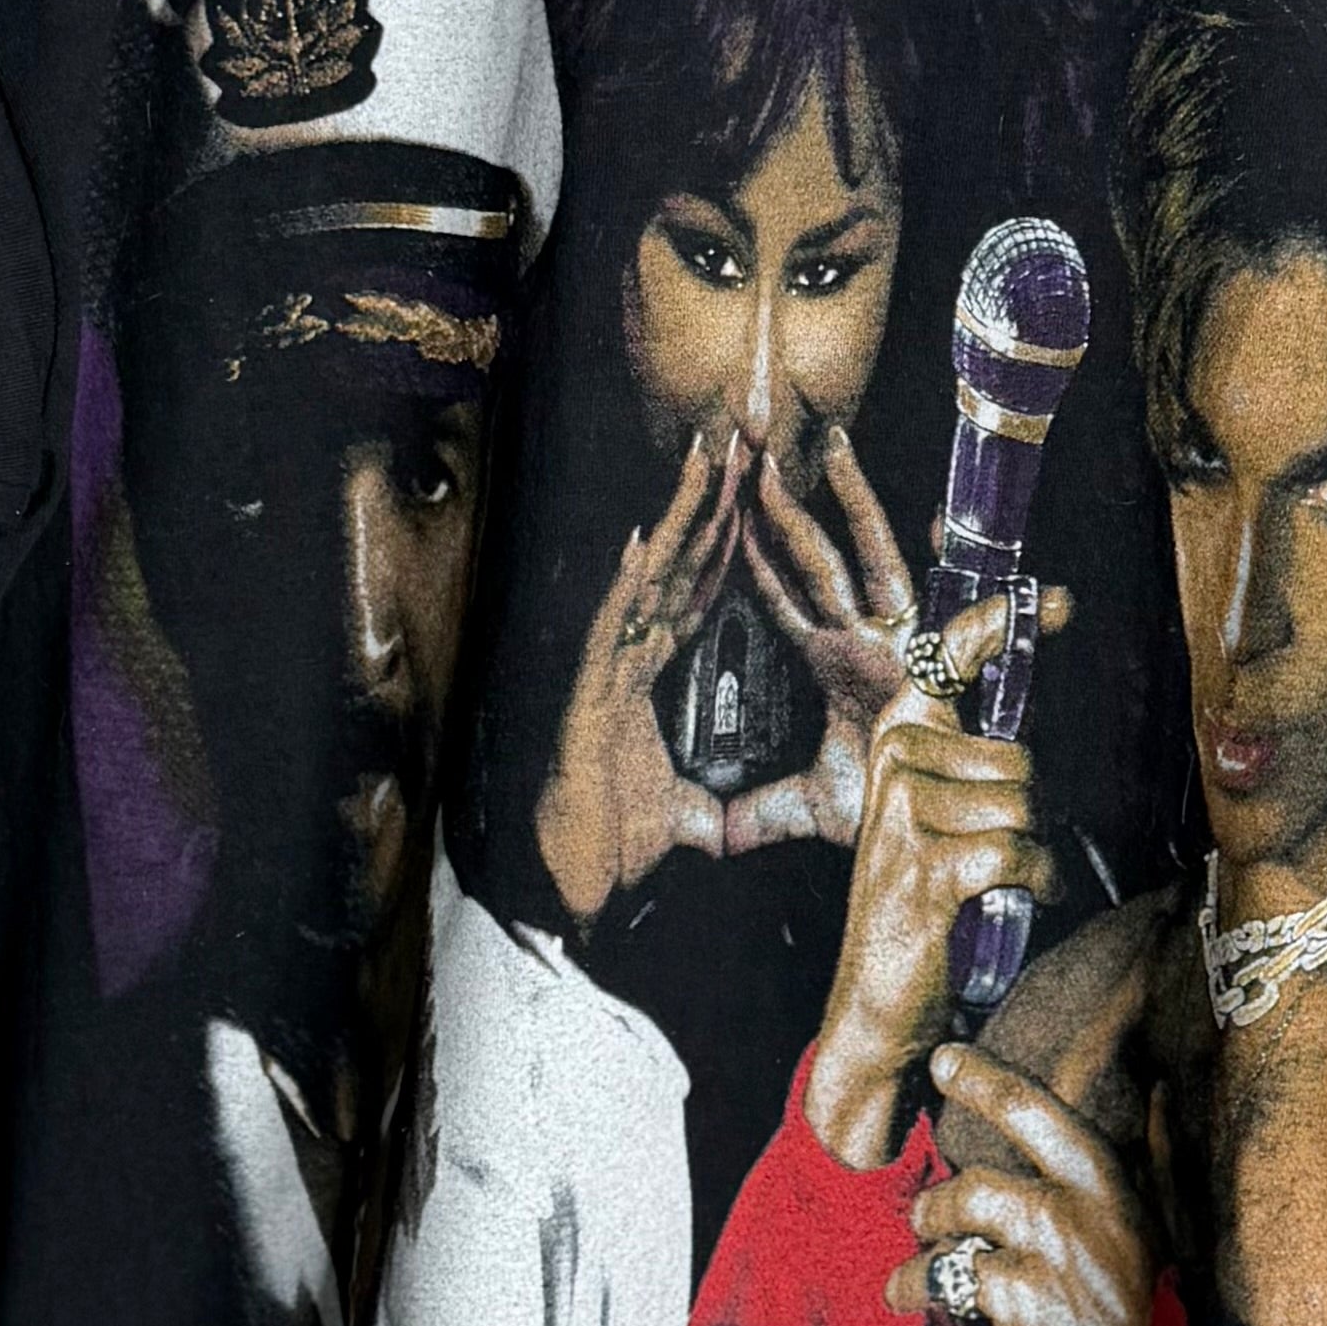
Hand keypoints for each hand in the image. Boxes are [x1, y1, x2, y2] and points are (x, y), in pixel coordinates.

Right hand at [535, 432, 736, 925]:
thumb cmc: (616, 844)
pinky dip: (626, 589)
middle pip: (676, 570)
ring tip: (703, 464)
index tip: (752, 499)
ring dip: (676, 522)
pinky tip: (645, 544)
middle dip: (706, 509)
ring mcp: (606, 672)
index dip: (724, 547)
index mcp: (646, 677)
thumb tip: (735, 828)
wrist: (574, 878)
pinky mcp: (590, 696)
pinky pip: (612, 633)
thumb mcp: (688, 819)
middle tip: (735, 447)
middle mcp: (626, 661)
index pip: (694, 598)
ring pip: (647, 583)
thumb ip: (713, 811)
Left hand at [727, 429, 1069, 856]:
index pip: (785, 598)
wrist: (936, 843)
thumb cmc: (887, 812)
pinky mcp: (942, 663)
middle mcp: (869, 642)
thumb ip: (764, 810)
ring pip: (871, 558)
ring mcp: (905, 644)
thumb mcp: (812, 808)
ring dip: (854, 503)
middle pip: (819, 560)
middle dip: (788, 509)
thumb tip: (717, 833)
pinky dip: (955, 571)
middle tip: (758, 455)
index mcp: (836, 664)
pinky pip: (955, 603)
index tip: (727, 512)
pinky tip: (945, 523)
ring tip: (832, 448)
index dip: (756, 557)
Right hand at [799, 589, 1051, 1166]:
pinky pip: (1018, 853)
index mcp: (897, 739)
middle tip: (994, 850)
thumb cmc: (923, 903)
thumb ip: (978, 758)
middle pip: (1016, 756)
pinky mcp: (925, 872)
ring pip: (1022, 807)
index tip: (1053, 596)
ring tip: (993, 881)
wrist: (875, 1005)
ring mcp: (904, 818)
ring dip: (1028, 851)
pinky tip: (1015, 897)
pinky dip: (1034, 883)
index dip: (1000, 622)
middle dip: (1029, 809)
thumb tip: (1031, 696)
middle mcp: (894, 764)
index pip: (948, 658)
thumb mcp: (941, 815)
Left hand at [893, 1043, 1159, 1325]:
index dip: (986, 1080)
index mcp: (1102, 1194)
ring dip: (910, 1279)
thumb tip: (1160, 1090)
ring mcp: (1043, 1294)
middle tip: (924, 1221)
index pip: (1037, 1114)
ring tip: (906, 1289)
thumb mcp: (1148, 1227)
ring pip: (940, 1267)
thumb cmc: (1139, 1305)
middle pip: (969, 1193)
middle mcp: (1070, 1233)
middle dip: (932, 1209)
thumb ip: (1139, 1164)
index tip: (945, 1059)